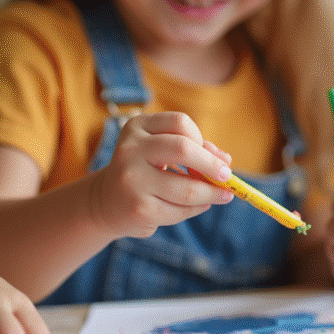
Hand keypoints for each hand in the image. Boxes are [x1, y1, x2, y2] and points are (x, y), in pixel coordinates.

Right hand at [89, 112, 234, 240]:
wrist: (106, 202)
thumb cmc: (144, 171)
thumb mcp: (161, 151)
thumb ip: (193, 149)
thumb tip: (225, 160)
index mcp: (137, 127)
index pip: (180, 123)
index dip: (202, 139)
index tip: (215, 156)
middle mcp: (130, 149)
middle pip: (183, 149)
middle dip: (211, 165)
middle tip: (227, 176)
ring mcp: (132, 180)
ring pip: (187, 188)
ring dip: (211, 194)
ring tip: (222, 195)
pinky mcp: (139, 209)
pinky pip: (180, 210)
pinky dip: (196, 209)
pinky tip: (198, 206)